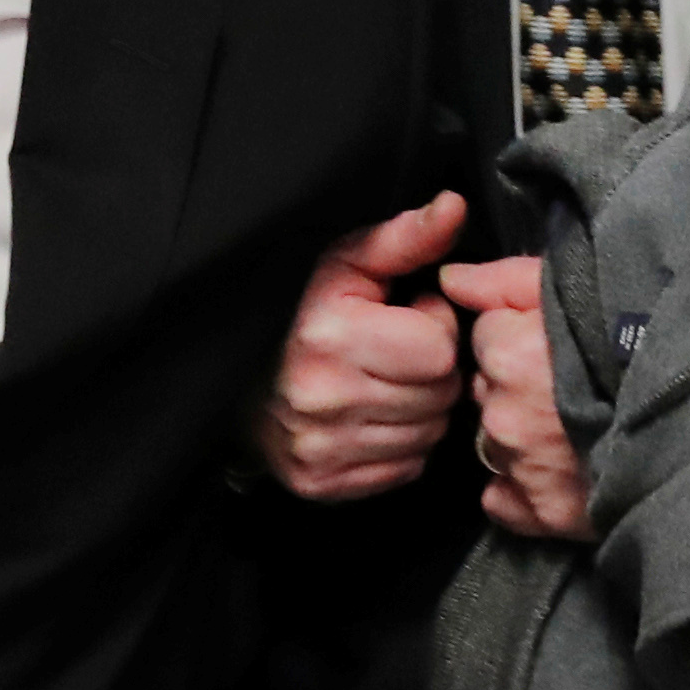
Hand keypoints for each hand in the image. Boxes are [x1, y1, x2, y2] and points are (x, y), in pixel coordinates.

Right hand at [257, 193, 471, 500]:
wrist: (235, 387)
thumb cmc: (304, 319)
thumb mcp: (346, 267)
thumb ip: (404, 238)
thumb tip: (454, 206)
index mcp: (329, 335)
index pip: (438, 348)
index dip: (431, 329)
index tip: (404, 320)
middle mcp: (322, 396)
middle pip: (441, 395)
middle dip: (430, 372)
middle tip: (397, 356)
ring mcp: (321, 447)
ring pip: (430, 435)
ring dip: (419, 410)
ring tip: (384, 386)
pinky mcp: (322, 483)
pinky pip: (406, 469)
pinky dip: (400, 448)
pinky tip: (371, 421)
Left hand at [439, 256, 590, 540]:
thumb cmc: (640, 335)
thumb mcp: (572, 287)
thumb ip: (502, 282)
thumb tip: (448, 279)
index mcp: (507, 355)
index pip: (485, 338)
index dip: (515, 337)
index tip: (551, 344)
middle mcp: (504, 414)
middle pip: (487, 392)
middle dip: (515, 388)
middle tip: (566, 387)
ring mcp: (523, 467)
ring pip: (496, 443)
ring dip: (521, 436)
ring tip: (573, 427)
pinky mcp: (545, 511)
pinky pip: (505, 500)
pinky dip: (523, 489)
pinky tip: (558, 471)